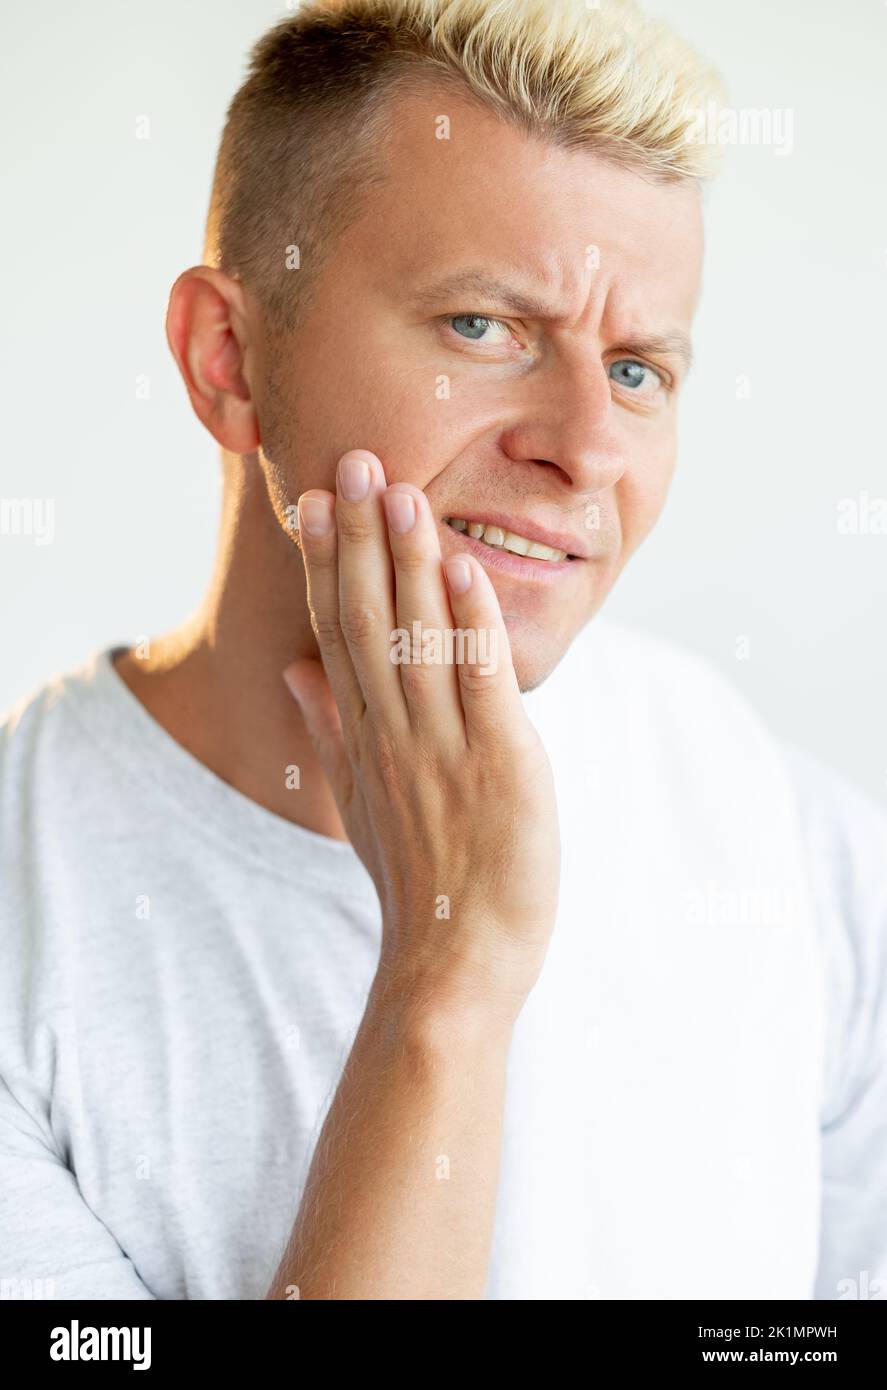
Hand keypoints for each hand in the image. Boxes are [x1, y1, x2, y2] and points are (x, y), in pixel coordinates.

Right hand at [283, 449, 560, 1027]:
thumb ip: (328, 732)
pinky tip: (464, 567)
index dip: (329, 563)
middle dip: (362, 537)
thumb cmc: (416, 881)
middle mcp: (393, 732)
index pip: (337, 632)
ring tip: (401, 490)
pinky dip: (471, 623)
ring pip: (418, 637)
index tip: (316, 502)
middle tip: (353, 461)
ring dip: (411, 561)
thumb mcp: (358, 805)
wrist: (452, 964)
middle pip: (369, 619)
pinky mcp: (496, 765)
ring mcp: (441, 747)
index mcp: (364, 737)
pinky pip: (478, 681)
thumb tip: (297, 673)